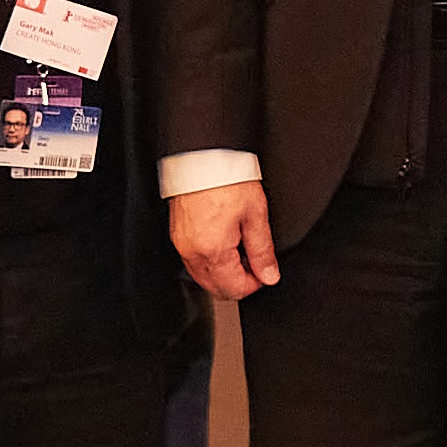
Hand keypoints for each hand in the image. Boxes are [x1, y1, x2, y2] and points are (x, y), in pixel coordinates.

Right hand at [172, 183, 281, 299]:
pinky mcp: (177, 236)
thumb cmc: (225, 179)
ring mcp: (182, 245)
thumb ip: (263, 251)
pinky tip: (224, 244)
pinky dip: (211, 261)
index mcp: (213, 251)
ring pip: (204, 278)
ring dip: (225, 273)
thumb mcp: (255, 215)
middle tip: (255, 263)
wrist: (201, 157)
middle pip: (217, 289)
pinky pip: (194, 262)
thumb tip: (269, 275)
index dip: (256, 284)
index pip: (235, 289)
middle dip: (239, 282)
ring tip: (241, 249)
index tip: (265, 272)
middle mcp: (193, 253)